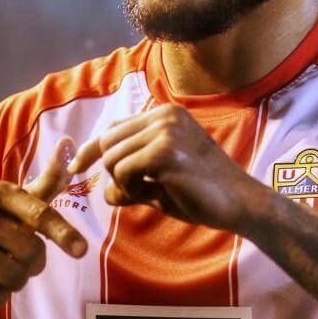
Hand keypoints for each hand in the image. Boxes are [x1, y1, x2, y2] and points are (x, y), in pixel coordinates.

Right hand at [0, 137, 86, 305]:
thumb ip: (46, 181)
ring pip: (14, 276)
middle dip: (33, 264)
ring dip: (15, 281)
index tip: (82, 250)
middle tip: (17, 258)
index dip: (63, 232)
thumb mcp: (15, 203)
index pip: (40, 214)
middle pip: (32, 251)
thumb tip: (69, 141)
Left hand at [68, 103, 261, 232]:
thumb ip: (132, 175)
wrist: (240, 203)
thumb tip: (105, 190)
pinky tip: (152, 193)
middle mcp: (164, 115)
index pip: (114, 128)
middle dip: (112, 172)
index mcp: (166, 115)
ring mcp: (165, 131)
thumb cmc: (202, 193)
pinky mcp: (164, 151)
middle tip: (136, 191)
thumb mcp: (160, 179)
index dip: (91, 150)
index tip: (77, 168)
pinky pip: (122, 171)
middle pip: (107, 142)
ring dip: (122, 184)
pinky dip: (129, 188)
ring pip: (111, 157)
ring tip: (149, 192)